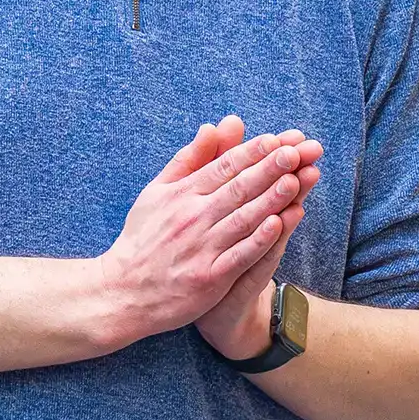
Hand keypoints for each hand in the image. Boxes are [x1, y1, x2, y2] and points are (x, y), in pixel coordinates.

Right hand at [91, 117, 320, 345]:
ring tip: (295, 180)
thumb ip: (187, 160)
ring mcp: (201, 248)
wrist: (123, 292)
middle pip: (237, 188)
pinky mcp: (209, 278)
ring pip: (243, 218)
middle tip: (296, 152)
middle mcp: (192, 217)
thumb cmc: (143, 239)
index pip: (222, 167)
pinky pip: (239, 255)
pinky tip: (279, 224)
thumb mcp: (156, 192)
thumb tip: (212, 127)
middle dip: (269, 168)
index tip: (277, 139)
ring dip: (271, 199)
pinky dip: (259, 239)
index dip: (252, 153)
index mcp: (181, 194)